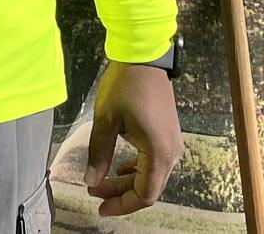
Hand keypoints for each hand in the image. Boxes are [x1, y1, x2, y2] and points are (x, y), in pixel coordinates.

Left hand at [84, 59, 183, 216]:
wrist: (144, 56)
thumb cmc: (125, 87)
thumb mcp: (106, 121)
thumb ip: (99, 154)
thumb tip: (91, 182)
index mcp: (159, 153)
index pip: (145, 194)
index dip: (122, 205)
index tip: (99, 207)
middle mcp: (171, 153)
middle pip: (149, 187)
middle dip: (121, 194)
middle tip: (94, 193)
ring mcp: (172, 143)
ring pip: (151, 175)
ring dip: (127, 181)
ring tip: (101, 181)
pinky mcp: (167, 134)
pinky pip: (153, 162)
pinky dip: (136, 169)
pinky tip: (119, 166)